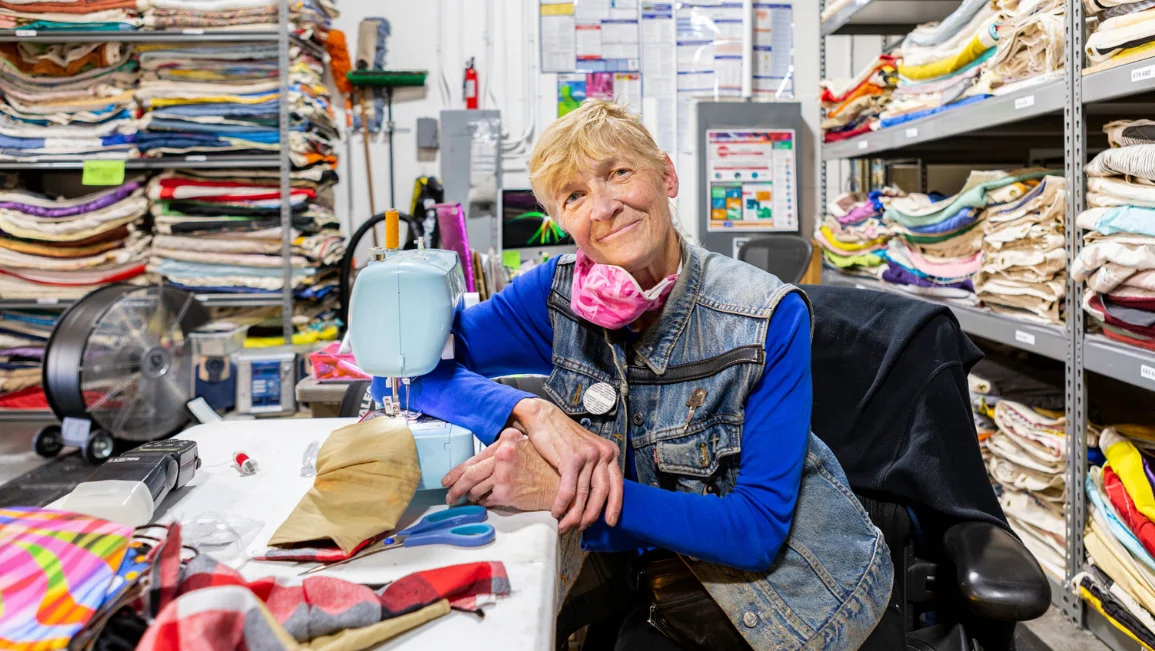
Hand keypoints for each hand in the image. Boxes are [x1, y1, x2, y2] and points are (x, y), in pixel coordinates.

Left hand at [442, 428, 559, 510]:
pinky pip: (486, 500)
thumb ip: (502, 454)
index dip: (457, 471)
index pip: (475, 457)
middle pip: (469, 473)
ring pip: (475, 489)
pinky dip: (485, 503)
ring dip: (471, 497)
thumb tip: (477, 467)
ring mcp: (504, 473)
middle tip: (449, 495)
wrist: (561, 485)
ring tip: (470, 500)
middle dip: (455, 487)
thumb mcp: (523, 450)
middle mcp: (504, 453)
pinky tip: (488, 502)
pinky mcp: (506, 492)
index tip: (449, 479)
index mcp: (506, 440)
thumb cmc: (544, 469)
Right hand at [510, 398, 622, 532]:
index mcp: (610, 452)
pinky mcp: (571, 458)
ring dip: (573, 515)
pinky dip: (562, 505)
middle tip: (581, 528)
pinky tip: (555, 512)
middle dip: (591, 515)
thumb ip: (594, 468)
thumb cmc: (562, 436)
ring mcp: (588, 455)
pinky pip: (569, 490)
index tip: (609, 523)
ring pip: (584, 494)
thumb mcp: (586, 449)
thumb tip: (595, 496)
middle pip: (602, 493)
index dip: (614, 506)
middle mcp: (603, 453)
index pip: (617, 485)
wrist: (543, 417)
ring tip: (565, 525)